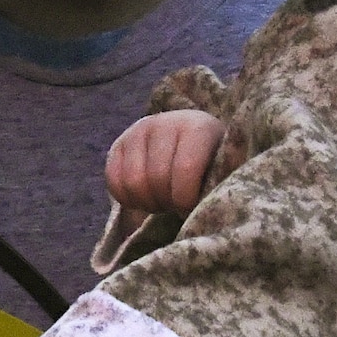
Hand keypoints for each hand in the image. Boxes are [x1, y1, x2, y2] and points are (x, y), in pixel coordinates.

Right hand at [105, 110, 224, 218]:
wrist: (193, 143)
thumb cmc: (212, 165)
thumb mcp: (222, 171)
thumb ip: (214, 187)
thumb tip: (192, 214)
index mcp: (197, 127)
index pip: (185, 168)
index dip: (186, 199)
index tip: (190, 208)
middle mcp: (164, 123)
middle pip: (156, 178)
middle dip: (166, 202)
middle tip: (176, 206)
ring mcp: (137, 132)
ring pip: (133, 183)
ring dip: (148, 203)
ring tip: (163, 202)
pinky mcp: (118, 145)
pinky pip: (114, 181)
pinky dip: (128, 199)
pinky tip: (145, 199)